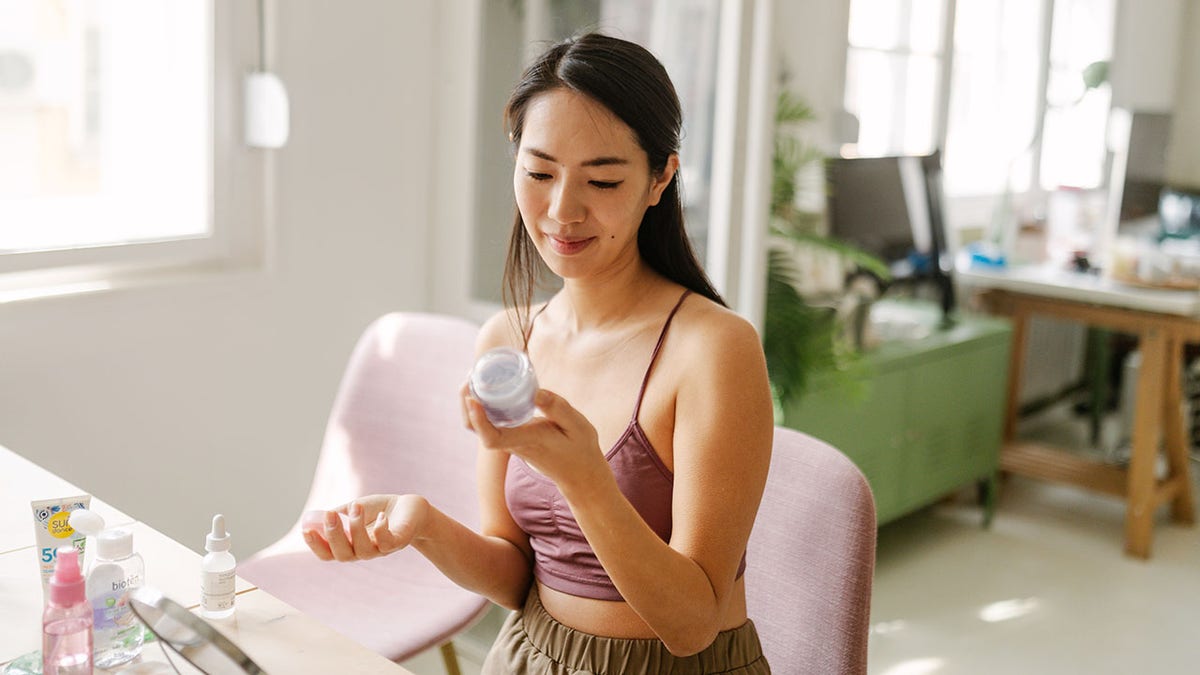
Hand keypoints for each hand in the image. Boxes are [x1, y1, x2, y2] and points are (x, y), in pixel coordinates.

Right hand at [302, 494, 428, 561]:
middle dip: (333, 536)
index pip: (328, 554)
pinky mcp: (398, 542)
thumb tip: (314, 518)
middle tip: (329, 515)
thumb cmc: (379, 510)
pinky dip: (381, 530)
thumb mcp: (353, 509)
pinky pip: (387, 543)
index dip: (316, 546)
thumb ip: (336, 515)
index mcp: (350, 545)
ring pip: (363, 551)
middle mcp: (364, 551)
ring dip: (356, 528)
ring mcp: (381, 549)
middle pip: (343, 556)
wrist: (411, 508)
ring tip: (357, 506)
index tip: (306, 530)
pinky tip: (380, 516)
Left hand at [463, 388, 607, 494]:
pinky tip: (488, 386)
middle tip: (470, 375)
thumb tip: (535, 391)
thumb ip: (558, 409)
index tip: (472, 399)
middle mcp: (512, 442)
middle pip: (475, 429)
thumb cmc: (579, 449)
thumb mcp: (578, 426)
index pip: (493, 438)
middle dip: (466, 404)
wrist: (578, 473)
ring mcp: (509, 441)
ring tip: (475, 375)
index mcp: (527, 441)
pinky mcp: (511, 436)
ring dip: (470, 402)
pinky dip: (481, 404)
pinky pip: (487, 422)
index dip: (478, 420)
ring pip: (477, 426)